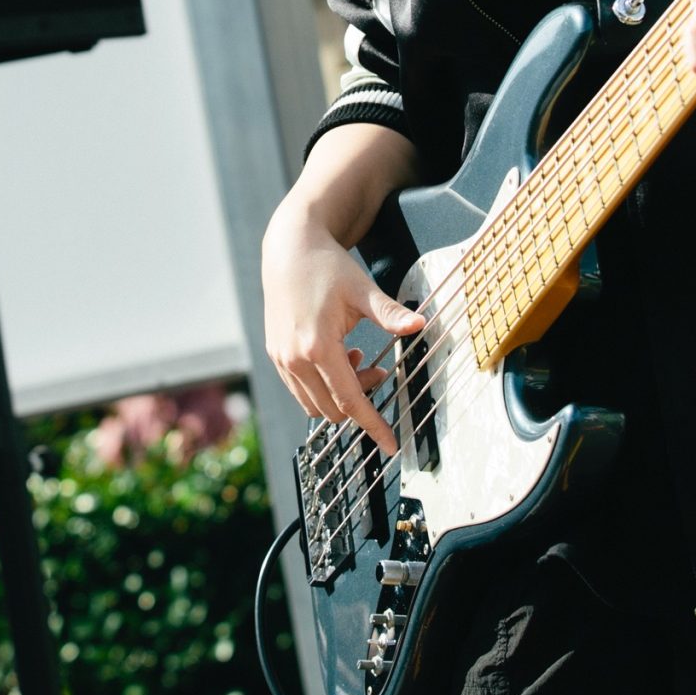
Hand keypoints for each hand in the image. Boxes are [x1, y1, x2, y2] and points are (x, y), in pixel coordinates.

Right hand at [262, 205, 423, 456]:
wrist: (289, 249)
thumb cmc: (327, 267)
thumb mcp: (362, 289)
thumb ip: (389, 314)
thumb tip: (420, 325)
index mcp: (318, 346)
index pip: (350, 401)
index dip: (373, 425)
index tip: (391, 445)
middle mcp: (295, 358)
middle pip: (333, 408)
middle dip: (361, 400)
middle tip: (378, 371)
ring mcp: (282, 359)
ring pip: (315, 404)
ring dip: (341, 394)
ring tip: (357, 359)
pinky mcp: (275, 355)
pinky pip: (300, 390)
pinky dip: (322, 386)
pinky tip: (337, 358)